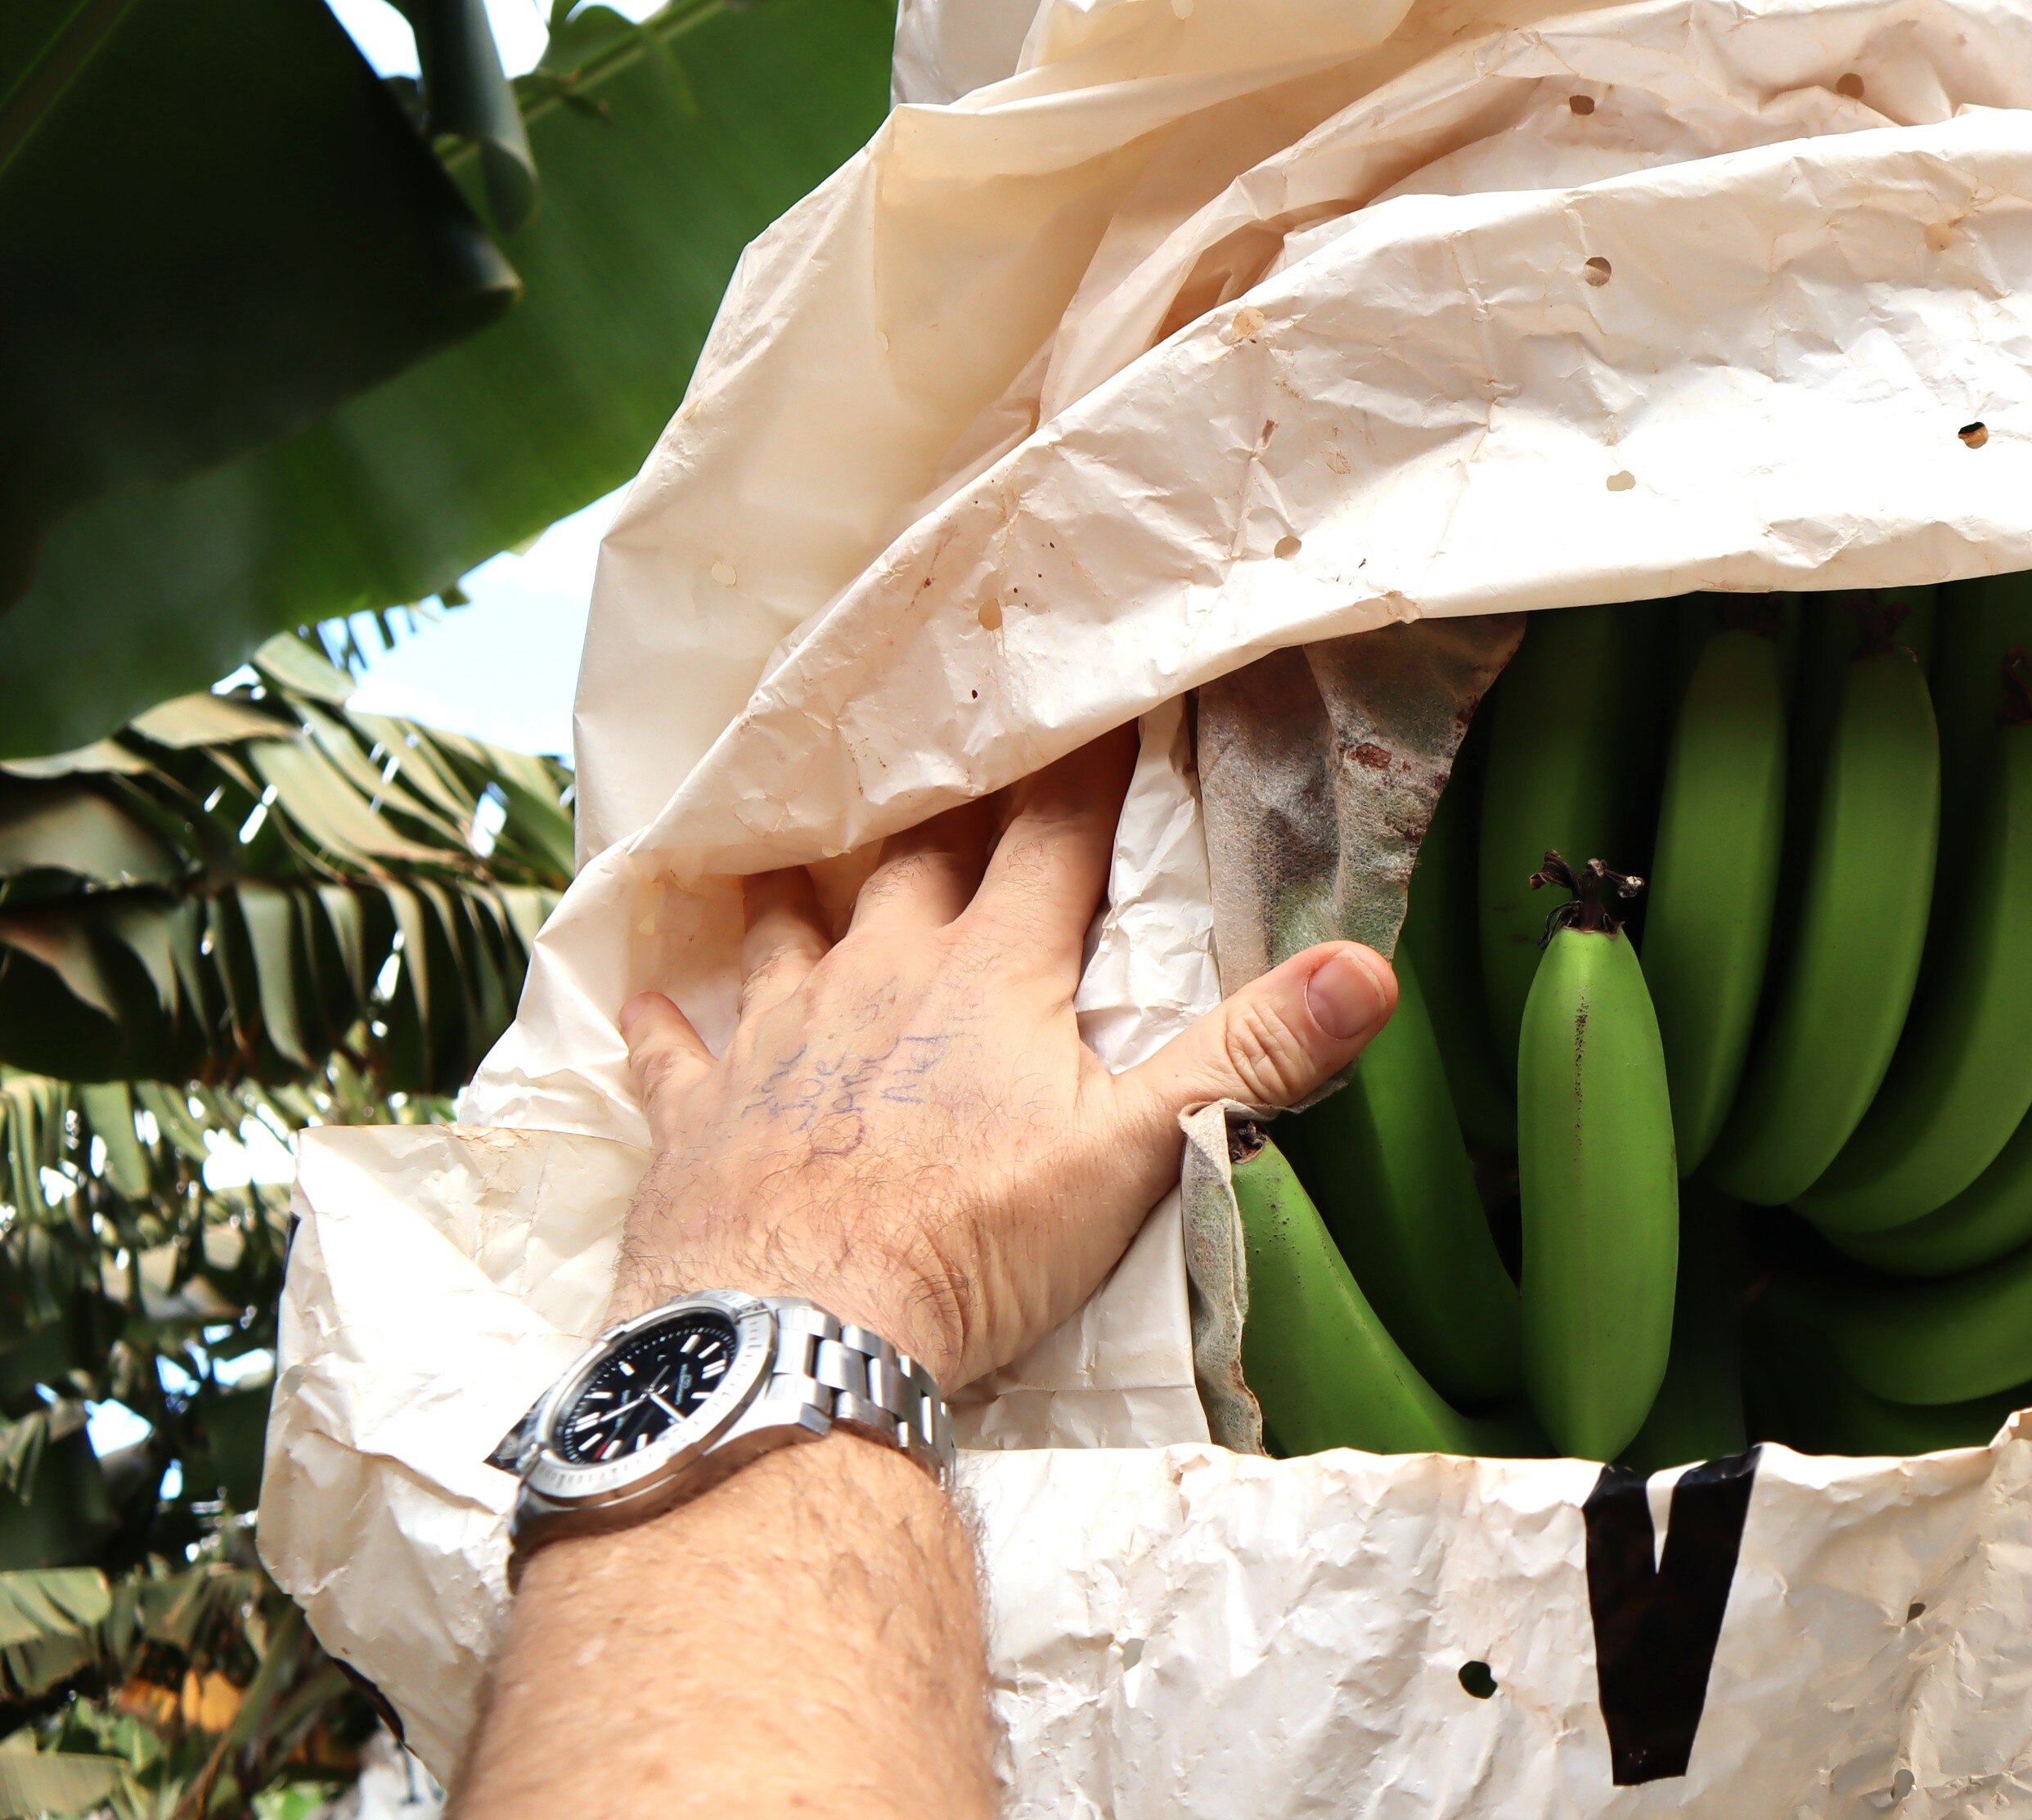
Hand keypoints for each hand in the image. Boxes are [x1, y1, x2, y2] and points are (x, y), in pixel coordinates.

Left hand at [607, 729, 1396, 1390]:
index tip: (1101, 706)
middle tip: (953, 760)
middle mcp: (880, 976)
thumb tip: (1370, 968)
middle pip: (917, 865)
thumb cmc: (976, 1241)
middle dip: (947, 809)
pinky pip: (674, 1050)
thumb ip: (1250, 1055)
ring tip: (796, 851)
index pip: (1052, 840)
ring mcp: (779, 1041)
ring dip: (799, 890)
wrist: (799, 1335)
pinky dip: (666, 1019)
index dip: (1083, 772)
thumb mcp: (1140, 1150)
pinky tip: (649, 997)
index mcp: (993, 975)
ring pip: (788, 930)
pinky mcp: (700, 1116)